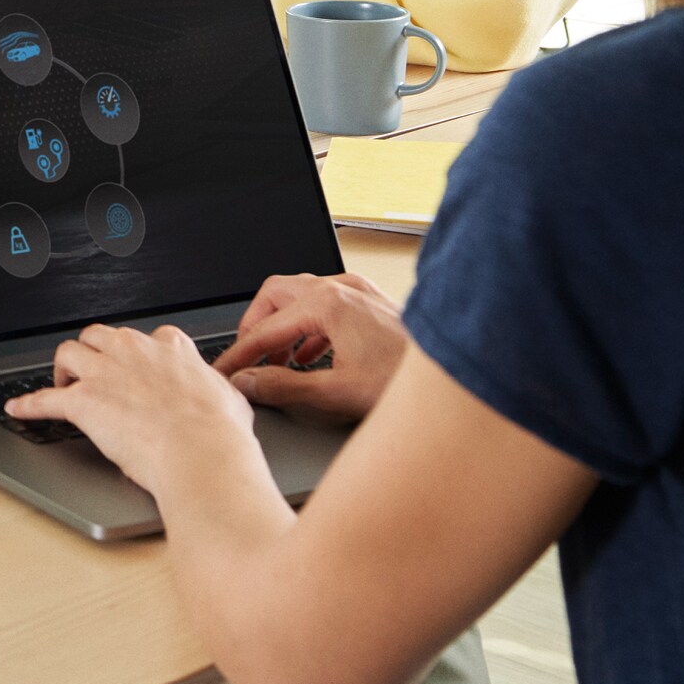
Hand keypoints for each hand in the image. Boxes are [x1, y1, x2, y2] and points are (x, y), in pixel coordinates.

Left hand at [5, 324, 257, 496]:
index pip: (147, 339)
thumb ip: (218, 392)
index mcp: (169, 349)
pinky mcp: (83, 402)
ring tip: (61, 385)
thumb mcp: (230, 401)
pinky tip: (18, 408)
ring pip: (69, 352)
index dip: (136, 355)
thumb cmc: (219, 435)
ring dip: (63, 369)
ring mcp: (105, 373)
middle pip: (100, 336)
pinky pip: (45, 399)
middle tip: (93, 374)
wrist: (201, 455)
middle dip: (94, 353)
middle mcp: (133, 351)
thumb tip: (225, 398)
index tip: (134, 367)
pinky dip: (28, 404)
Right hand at [214, 273, 408, 422]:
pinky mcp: (372, 304)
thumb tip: (248, 382)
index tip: (223, 372)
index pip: (265, 327)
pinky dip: (306, 326)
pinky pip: (325, 303)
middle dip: (255, 325)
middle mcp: (342, 288)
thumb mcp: (338, 394)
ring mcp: (359, 292)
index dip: (239, 353)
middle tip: (245, 358)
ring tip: (274, 361)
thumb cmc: (407, 386)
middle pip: (277, 293)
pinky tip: (310, 355)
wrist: (461, 384)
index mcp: (328, 304)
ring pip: (301, 295)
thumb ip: (285, 387)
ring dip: (282, 326)